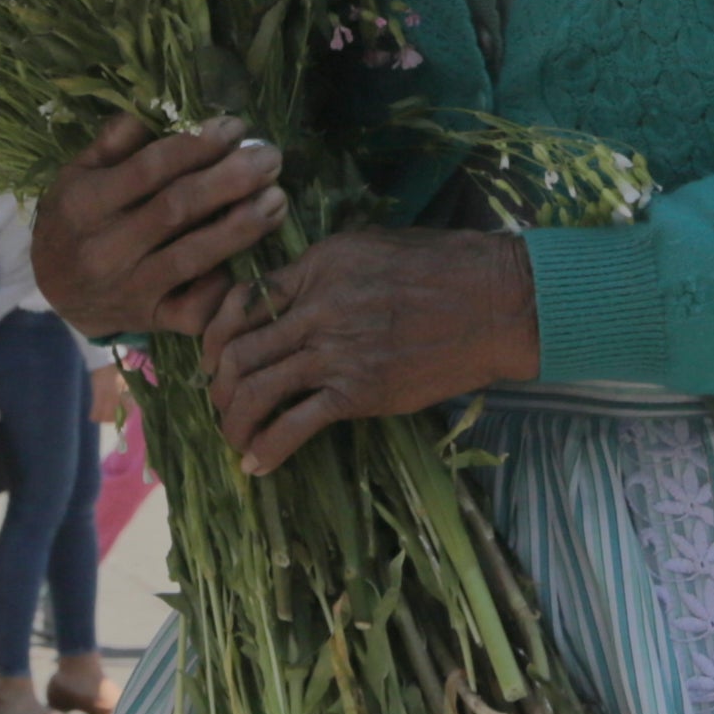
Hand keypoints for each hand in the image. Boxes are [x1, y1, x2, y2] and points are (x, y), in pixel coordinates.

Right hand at [37, 115, 285, 344]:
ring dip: (243, 227)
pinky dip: (225, 287)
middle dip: (231, 180)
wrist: (54, 290)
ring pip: (194, 256)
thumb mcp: (79, 173)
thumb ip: (114, 142)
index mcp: (86, 204)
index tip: (236, 127)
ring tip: (278, 199)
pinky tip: (252, 261)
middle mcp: (106, 249)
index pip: (149, 170)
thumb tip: (151, 106)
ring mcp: (130, 289)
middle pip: (178, 210)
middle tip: (271, 157)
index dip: (197, 146)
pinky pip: (196, 308)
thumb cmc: (76, 219)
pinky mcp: (152, 320)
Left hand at [200, 227, 535, 473]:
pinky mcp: (358, 392)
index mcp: (318, 266)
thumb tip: (292, 294)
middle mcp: (317, 307)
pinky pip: (295, 424)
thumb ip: (326, 270)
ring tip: (235, 439)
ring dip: (233, 420)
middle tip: (222, 402)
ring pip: (255, 389)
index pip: (242, 301)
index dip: (216, 335)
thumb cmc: (447, 267)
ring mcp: (336, 352)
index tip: (217, 358)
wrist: (497, 302)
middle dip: (219, 384)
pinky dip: (268, 449)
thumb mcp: (374, 247)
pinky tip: (257, 465)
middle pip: (237, 350)